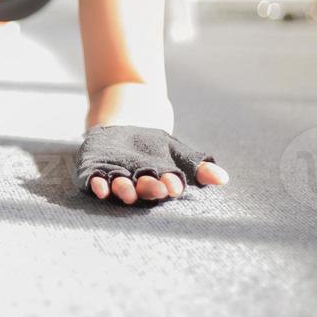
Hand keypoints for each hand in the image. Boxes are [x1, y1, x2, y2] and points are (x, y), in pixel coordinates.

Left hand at [74, 124, 228, 204]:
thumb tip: (223, 178)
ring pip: (119, 188)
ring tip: (126, 190)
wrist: (124, 127)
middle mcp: (137, 186)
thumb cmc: (156, 148)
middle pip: (143, 189)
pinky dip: (96, 185)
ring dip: (122, 190)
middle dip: (148, 189)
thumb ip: (199, 166)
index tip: (176, 185)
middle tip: (155, 187)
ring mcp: (115, 180)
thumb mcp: (179, 153)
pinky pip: (93, 182)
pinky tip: (99, 186)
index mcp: (159, 184)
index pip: (167, 186)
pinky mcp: (94, 172)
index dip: (171, 186)